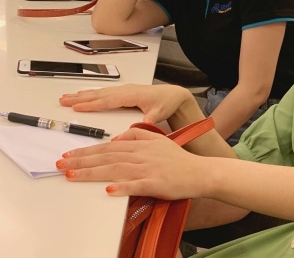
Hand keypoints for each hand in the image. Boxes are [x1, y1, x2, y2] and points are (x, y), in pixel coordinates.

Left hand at [56, 128, 206, 198]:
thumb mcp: (159, 141)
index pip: (109, 147)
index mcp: (142, 145)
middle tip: (61, 163)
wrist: (200, 172)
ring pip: (116, 170)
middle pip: (108, 157)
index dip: (88, 150)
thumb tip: (119, 137)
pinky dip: (123, 187)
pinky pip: (137, 185)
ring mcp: (149, 169)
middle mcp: (142, 155)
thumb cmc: (179, 160)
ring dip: (93, 173)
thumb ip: (140, 135)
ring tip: (73, 175)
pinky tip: (110, 190)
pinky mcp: (156, 183)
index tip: (70, 154)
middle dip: (82, 160)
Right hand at [59, 84, 196, 123]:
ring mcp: (125, 90)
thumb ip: (151, 119)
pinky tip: (85, 95)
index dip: (92, 104)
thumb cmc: (168, 102)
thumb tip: (144, 124)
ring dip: (83, 95)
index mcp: (132, 95)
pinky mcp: (125, 93)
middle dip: (80, 98)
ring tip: (68, 97)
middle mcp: (126, 91)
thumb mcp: (160, 112)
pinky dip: (92, 94)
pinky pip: (104, 93)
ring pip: (100, 93)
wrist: (175, 96)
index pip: (108, 100)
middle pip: (99, 94)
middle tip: (63, 100)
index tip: (77, 106)